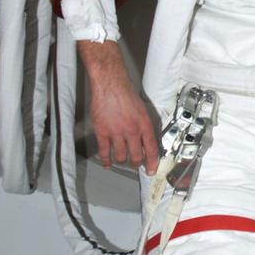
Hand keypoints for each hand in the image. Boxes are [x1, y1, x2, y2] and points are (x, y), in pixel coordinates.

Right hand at [78, 40, 158, 172]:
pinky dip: (106, 160)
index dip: (152, 163)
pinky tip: (107, 162)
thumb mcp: (142, 110)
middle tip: (135, 164)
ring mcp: (116, 132)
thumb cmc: (125, 93)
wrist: (110, 84)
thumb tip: (146, 140)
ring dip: (122, 161)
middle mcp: (132, 130)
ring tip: (122, 160)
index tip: (151, 170)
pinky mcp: (102, 132)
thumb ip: (144, 126)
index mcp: (144, 125)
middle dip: (136, 163)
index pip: (151, 149)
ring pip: (121, 157)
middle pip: (136, 157)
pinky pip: (104, 152)